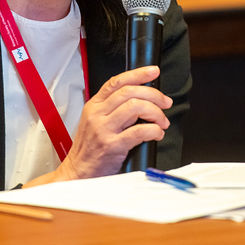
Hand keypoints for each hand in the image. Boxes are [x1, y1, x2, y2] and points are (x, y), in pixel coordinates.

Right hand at [26, 65, 171, 186]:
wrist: (78, 172)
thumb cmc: (90, 149)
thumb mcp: (95, 122)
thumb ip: (112, 108)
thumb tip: (141, 98)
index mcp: (94, 105)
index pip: (117, 82)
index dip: (138, 74)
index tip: (153, 72)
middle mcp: (97, 114)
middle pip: (129, 92)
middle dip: (154, 95)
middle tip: (165, 103)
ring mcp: (103, 129)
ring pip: (135, 107)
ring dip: (155, 112)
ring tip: (161, 121)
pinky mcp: (111, 146)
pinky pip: (138, 131)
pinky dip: (153, 130)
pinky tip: (157, 133)